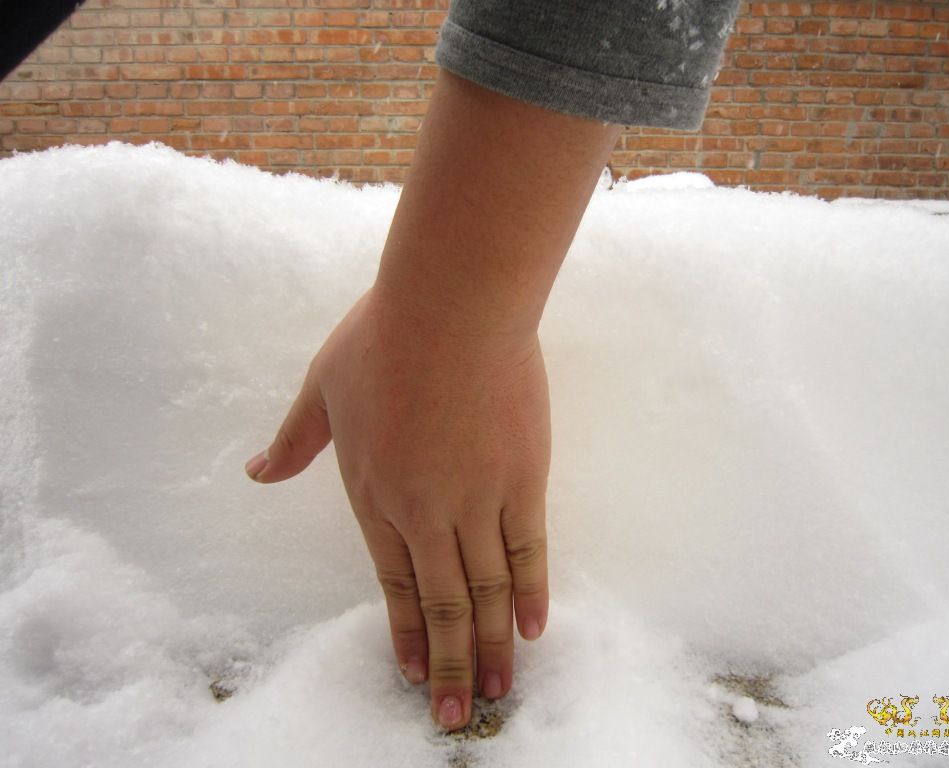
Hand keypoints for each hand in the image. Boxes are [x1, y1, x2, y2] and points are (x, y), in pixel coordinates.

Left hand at [245, 285, 550, 728]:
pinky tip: (532, 629)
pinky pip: (528, 550)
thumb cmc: (382, 337)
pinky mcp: (522, 479)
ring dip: (491, 647)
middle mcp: (423, 510)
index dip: (404, 632)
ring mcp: (476, 499)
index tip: (415, 675)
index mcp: (372, 493)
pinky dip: (530, 593)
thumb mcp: (321, 387)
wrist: (449, 304)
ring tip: (501, 692)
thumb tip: (255, 472)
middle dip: (449, 665)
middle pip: (442, 602)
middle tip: (455, 717)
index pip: (392, 581)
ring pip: (486, 590)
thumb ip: (294, 440)